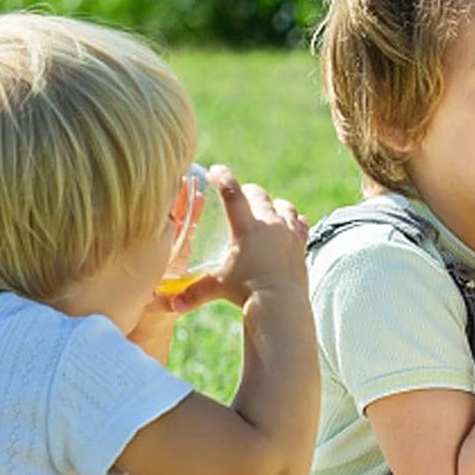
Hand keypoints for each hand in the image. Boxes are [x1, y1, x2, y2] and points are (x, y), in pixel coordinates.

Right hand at [168, 165, 308, 310]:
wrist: (281, 304)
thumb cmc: (246, 293)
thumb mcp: (217, 287)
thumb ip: (194, 291)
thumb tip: (173, 304)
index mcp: (246, 227)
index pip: (232, 193)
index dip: (222, 177)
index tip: (215, 170)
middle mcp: (269, 224)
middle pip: (258, 195)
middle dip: (247, 192)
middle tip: (240, 196)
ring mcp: (288, 232)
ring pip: (284, 206)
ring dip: (274, 205)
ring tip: (267, 209)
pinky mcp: (301, 244)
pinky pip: (301, 225)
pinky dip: (295, 222)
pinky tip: (292, 224)